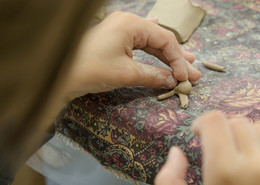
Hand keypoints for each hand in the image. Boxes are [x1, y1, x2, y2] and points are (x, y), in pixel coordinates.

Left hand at [64, 12, 200, 100]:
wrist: (59, 75)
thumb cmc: (91, 70)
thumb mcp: (127, 73)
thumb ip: (154, 75)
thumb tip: (173, 80)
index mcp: (132, 24)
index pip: (165, 40)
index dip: (178, 60)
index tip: (185, 78)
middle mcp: (128, 23)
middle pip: (161, 41)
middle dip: (177, 59)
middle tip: (193, 74)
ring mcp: (121, 31)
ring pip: (152, 44)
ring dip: (167, 58)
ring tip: (184, 68)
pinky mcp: (115, 41)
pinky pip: (141, 46)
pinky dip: (153, 55)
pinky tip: (163, 53)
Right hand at [155, 111, 259, 184]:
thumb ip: (167, 180)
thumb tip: (177, 151)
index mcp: (225, 172)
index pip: (215, 120)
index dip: (202, 123)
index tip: (199, 136)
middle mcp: (258, 164)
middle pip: (237, 122)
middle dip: (223, 133)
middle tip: (219, 153)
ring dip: (245, 138)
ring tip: (240, 159)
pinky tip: (259, 167)